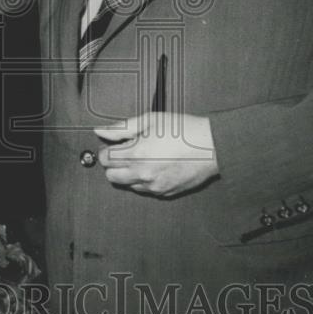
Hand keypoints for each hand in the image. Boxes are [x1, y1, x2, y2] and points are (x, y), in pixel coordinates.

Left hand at [95, 113, 218, 197]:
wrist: (212, 146)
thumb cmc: (183, 130)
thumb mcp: (149, 120)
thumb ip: (121, 128)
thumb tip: (100, 131)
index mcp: (136, 155)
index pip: (104, 160)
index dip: (107, 150)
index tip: (114, 145)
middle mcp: (142, 174)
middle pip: (111, 176)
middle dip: (114, 164)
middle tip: (126, 152)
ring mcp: (154, 186)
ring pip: (127, 185)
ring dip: (129, 174)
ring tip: (144, 158)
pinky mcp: (165, 193)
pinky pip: (145, 190)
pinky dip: (144, 180)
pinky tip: (156, 166)